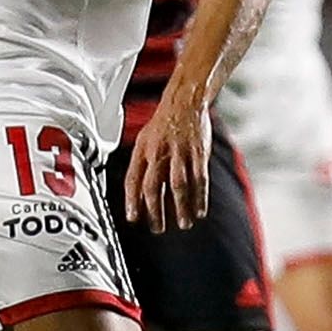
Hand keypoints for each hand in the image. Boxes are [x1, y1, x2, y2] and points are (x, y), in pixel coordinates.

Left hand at [123, 100, 211, 232]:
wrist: (184, 102)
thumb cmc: (163, 125)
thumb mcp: (144, 140)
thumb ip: (140, 166)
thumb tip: (135, 194)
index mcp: (142, 151)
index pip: (133, 179)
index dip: (131, 201)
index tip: (133, 218)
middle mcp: (158, 153)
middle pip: (153, 186)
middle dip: (155, 211)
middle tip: (158, 228)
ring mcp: (179, 153)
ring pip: (178, 186)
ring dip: (180, 208)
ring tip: (182, 224)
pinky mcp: (198, 153)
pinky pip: (199, 179)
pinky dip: (200, 197)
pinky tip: (199, 210)